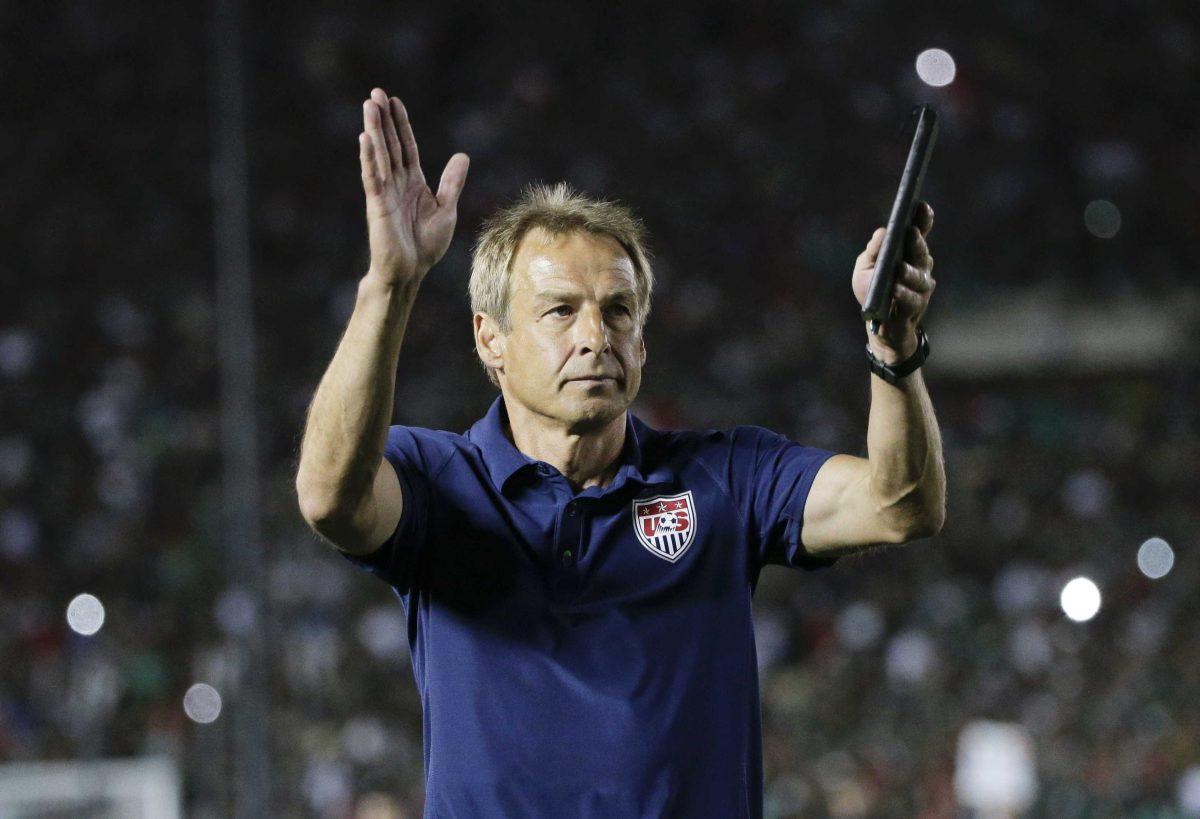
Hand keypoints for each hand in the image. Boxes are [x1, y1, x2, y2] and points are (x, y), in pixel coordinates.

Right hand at [359, 87, 469, 285]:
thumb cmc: (425, 245)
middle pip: (389, 144)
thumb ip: (452, 183)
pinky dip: (369, 157)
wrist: (410, 271)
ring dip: (374, 130)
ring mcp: (385, 192)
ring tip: (369, 105)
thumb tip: (463, 156)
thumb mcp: (446, 209)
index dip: (401, 124)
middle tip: (375, 92)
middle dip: (383, 119)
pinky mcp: (377, 204)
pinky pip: (372, 176)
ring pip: (379, 155)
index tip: (395, 101)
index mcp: (413, 183)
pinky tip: (365, 138)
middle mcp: (396, 183)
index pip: (406, 147)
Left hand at [851, 202, 935, 363]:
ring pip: (920, 277)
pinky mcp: (916, 307)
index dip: (923, 220)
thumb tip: (882, 232)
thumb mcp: (864, 269)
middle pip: (922, 252)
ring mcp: (920, 288)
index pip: (919, 233)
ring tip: (900, 268)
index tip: (921, 205)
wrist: (878, 326)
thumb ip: (873, 252)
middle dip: (917, 242)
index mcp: (907, 254)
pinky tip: (896, 290)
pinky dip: (904, 294)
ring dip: (910, 272)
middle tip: (911, 232)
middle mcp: (919, 268)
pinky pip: (912, 299)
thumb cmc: (872, 292)